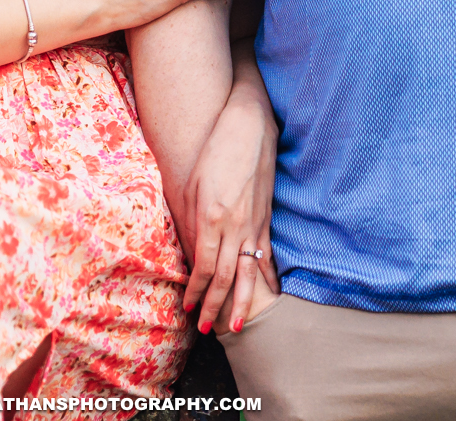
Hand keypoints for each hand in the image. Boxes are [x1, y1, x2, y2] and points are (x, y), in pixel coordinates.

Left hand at [180, 91, 279, 336]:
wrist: (249, 126)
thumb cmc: (214, 150)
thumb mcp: (193, 183)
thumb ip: (193, 220)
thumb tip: (192, 250)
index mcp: (212, 218)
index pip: (203, 267)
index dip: (196, 291)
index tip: (189, 308)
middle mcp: (236, 227)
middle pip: (225, 277)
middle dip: (214, 306)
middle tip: (206, 330)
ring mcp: (255, 224)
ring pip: (248, 273)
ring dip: (241, 301)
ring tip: (234, 325)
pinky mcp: (266, 218)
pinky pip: (266, 255)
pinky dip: (266, 278)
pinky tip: (267, 294)